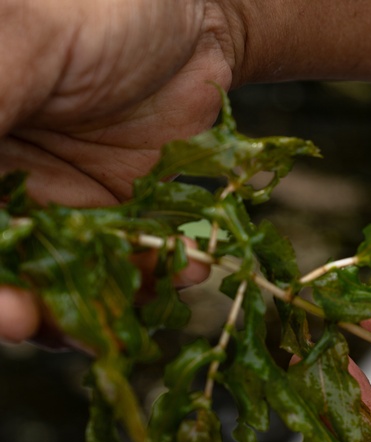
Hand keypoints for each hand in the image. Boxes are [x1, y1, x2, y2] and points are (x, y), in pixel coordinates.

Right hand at [0, 0, 238, 342]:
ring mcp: (54, 208)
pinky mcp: (116, 222)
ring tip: (137, 289)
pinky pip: (125, 271)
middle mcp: (0, 184)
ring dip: (92, 305)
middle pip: (1, 267)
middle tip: (42, 322)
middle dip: (19, 307)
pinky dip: (152, 280)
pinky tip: (188, 265)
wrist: (193, 14)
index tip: (5, 309)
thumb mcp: (23, 42)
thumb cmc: (97, 8)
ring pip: (57, 283)